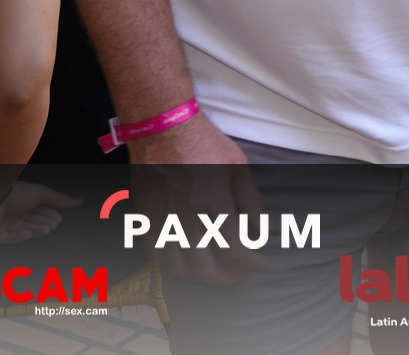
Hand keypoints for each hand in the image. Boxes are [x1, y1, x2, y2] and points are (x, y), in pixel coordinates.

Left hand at [0, 182, 79, 244]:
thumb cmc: (16, 192)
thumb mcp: (42, 194)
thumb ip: (59, 199)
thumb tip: (79, 200)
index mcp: (20, 200)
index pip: (36, 210)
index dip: (48, 214)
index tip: (59, 218)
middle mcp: (10, 212)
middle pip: (30, 221)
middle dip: (43, 223)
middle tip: (54, 225)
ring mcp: (0, 224)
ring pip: (21, 230)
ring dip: (35, 229)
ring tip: (47, 229)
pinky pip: (7, 238)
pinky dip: (19, 236)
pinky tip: (30, 234)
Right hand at [130, 114, 265, 284]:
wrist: (164, 131)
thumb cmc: (205, 145)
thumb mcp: (239, 168)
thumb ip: (252, 203)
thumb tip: (261, 230)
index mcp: (214, 208)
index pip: (235, 252)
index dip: (251, 263)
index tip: (260, 262)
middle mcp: (187, 222)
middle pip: (208, 269)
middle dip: (229, 277)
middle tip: (242, 272)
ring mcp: (164, 225)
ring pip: (181, 269)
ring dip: (202, 277)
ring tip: (218, 271)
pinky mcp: (147, 223)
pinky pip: (159, 257)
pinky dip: (176, 266)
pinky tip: (190, 261)